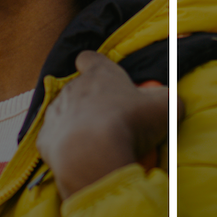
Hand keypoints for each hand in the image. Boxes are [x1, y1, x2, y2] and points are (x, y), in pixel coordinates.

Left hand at [36, 50, 171, 198]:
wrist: (93, 155)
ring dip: (78, 123)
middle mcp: (72, 88)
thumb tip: (171, 99)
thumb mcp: (166, 106)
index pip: (90, 58)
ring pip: (65, 113)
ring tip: (97, 143)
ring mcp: (55, 113)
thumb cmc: (131, 123)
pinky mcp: (45, 139)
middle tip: (114, 121)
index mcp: (98, 74)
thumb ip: (168, 97)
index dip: (96, 65)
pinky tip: (82, 157)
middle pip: (79, 89)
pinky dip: (67, 147)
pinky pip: (56, 139)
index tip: (105, 76)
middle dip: (93, 101)